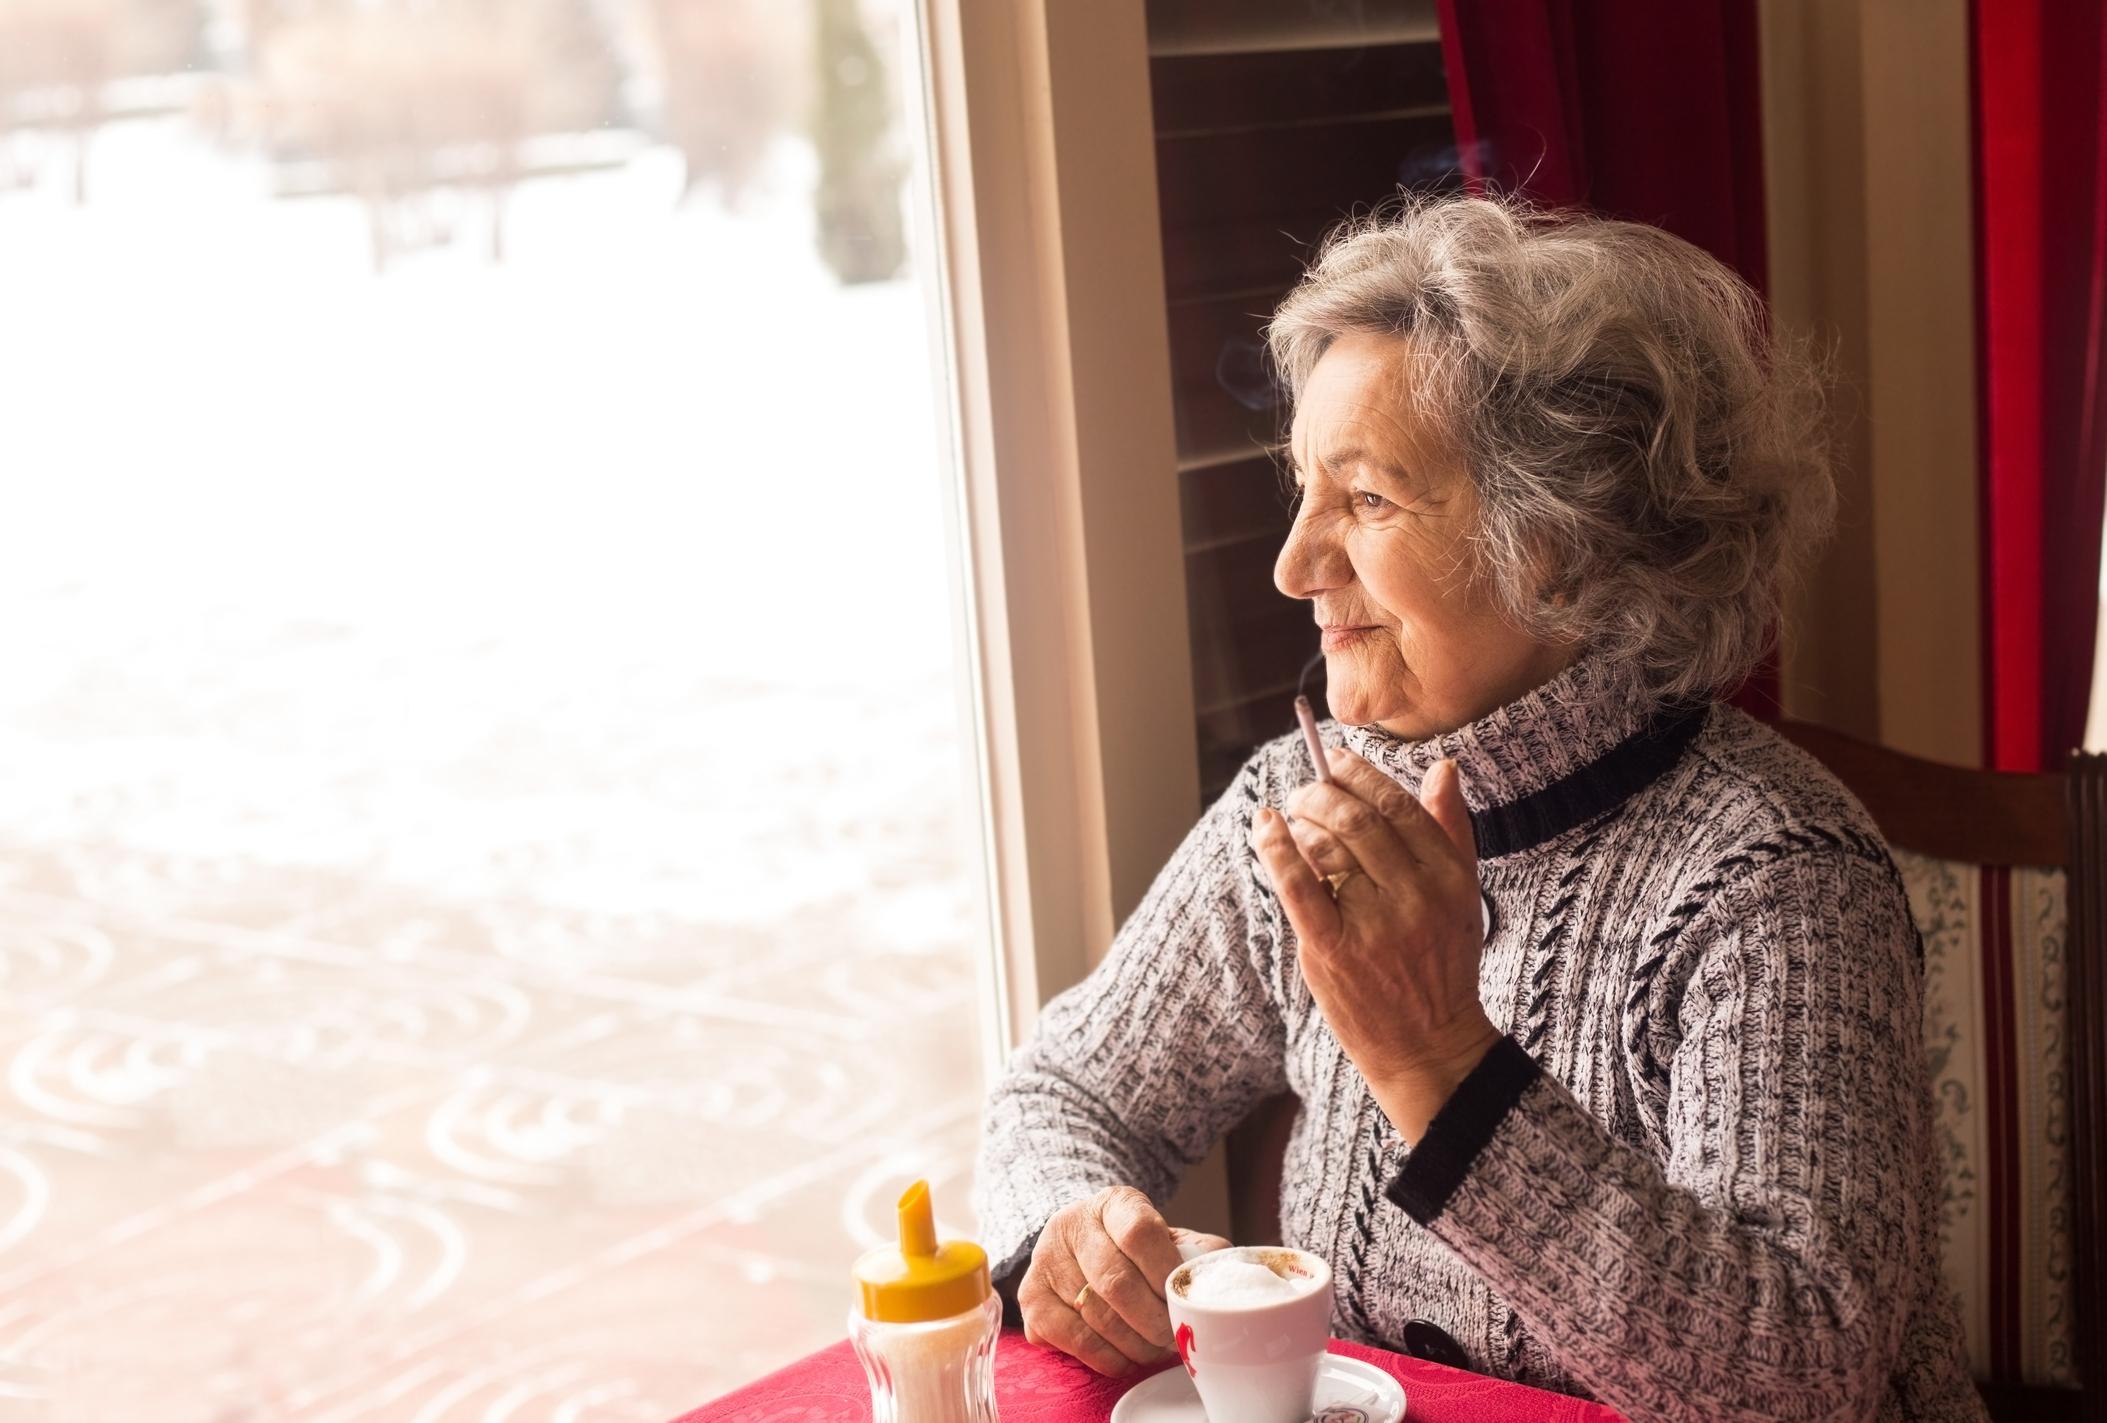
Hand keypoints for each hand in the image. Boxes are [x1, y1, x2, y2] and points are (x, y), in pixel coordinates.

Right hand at [1017, 1185, 1229, 1375]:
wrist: (1081, 1249)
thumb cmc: (1134, 1250)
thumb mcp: (1166, 1237)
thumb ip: (1195, 1252)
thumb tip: (1219, 1276)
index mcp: (1112, 1203)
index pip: (1139, 1232)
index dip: (1164, 1271)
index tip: (1182, 1299)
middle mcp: (1071, 1226)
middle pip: (1116, 1282)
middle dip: (1153, 1320)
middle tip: (1173, 1337)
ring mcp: (1045, 1261)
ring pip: (1097, 1316)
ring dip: (1134, 1344)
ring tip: (1155, 1349)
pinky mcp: (1031, 1299)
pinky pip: (1075, 1340)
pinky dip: (1108, 1357)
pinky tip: (1126, 1355)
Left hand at [1250, 750, 1500, 1140]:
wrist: (1429, 1046)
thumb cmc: (1440, 965)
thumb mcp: (1462, 894)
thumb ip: (1451, 829)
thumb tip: (1443, 767)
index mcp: (1448, 876)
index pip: (1398, 805)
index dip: (1361, 773)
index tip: (1336, 759)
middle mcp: (1415, 895)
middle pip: (1358, 819)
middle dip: (1322, 793)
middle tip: (1303, 792)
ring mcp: (1374, 924)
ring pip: (1327, 847)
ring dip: (1300, 821)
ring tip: (1289, 819)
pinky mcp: (1333, 950)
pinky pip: (1298, 885)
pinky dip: (1275, 849)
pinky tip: (1264, 827)